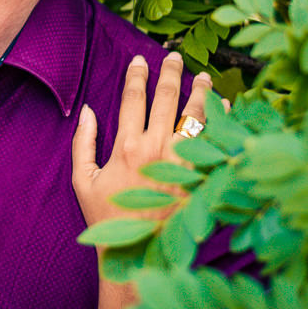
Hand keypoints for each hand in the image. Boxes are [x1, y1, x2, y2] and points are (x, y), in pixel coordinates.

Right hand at [71, 52, 217, 229]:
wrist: (138, 251)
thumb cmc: (107, 216)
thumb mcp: (82, 180)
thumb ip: (83, 142)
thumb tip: (87, 110)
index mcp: (126, 146)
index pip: (133, 97)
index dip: (136, 74)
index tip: (139, 59)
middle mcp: (156, 147)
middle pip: (166, 98)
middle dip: (171, 73)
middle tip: (175, 57)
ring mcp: (182, 161)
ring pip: (195, 114)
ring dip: (200, 91)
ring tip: (203, 76)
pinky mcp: (201, 175)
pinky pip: (215, 140)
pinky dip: (222, 121)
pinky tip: (226, 107)